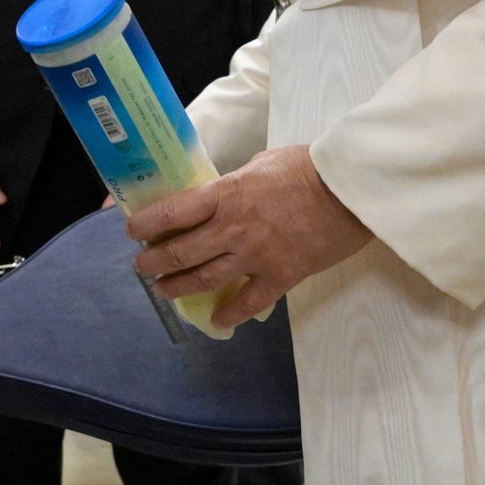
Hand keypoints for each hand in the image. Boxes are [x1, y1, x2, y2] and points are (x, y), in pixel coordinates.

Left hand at [126, 144, 372, 326]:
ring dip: (179, 287)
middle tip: (142, 267)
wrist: (351, 190)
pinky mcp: (281, 276)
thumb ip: (234, 185)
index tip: (133, 232)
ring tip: (165, 290)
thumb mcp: (259, 164)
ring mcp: (256, 256)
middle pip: (181, 252)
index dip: (146, 225)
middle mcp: (233, 229)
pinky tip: (219, 319)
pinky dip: (231, 314)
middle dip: (154, 262)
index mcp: (226, 195)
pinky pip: (249, 302)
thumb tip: (218, 197)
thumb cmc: (308, 167)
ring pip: (206, 280)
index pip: (173, 212)